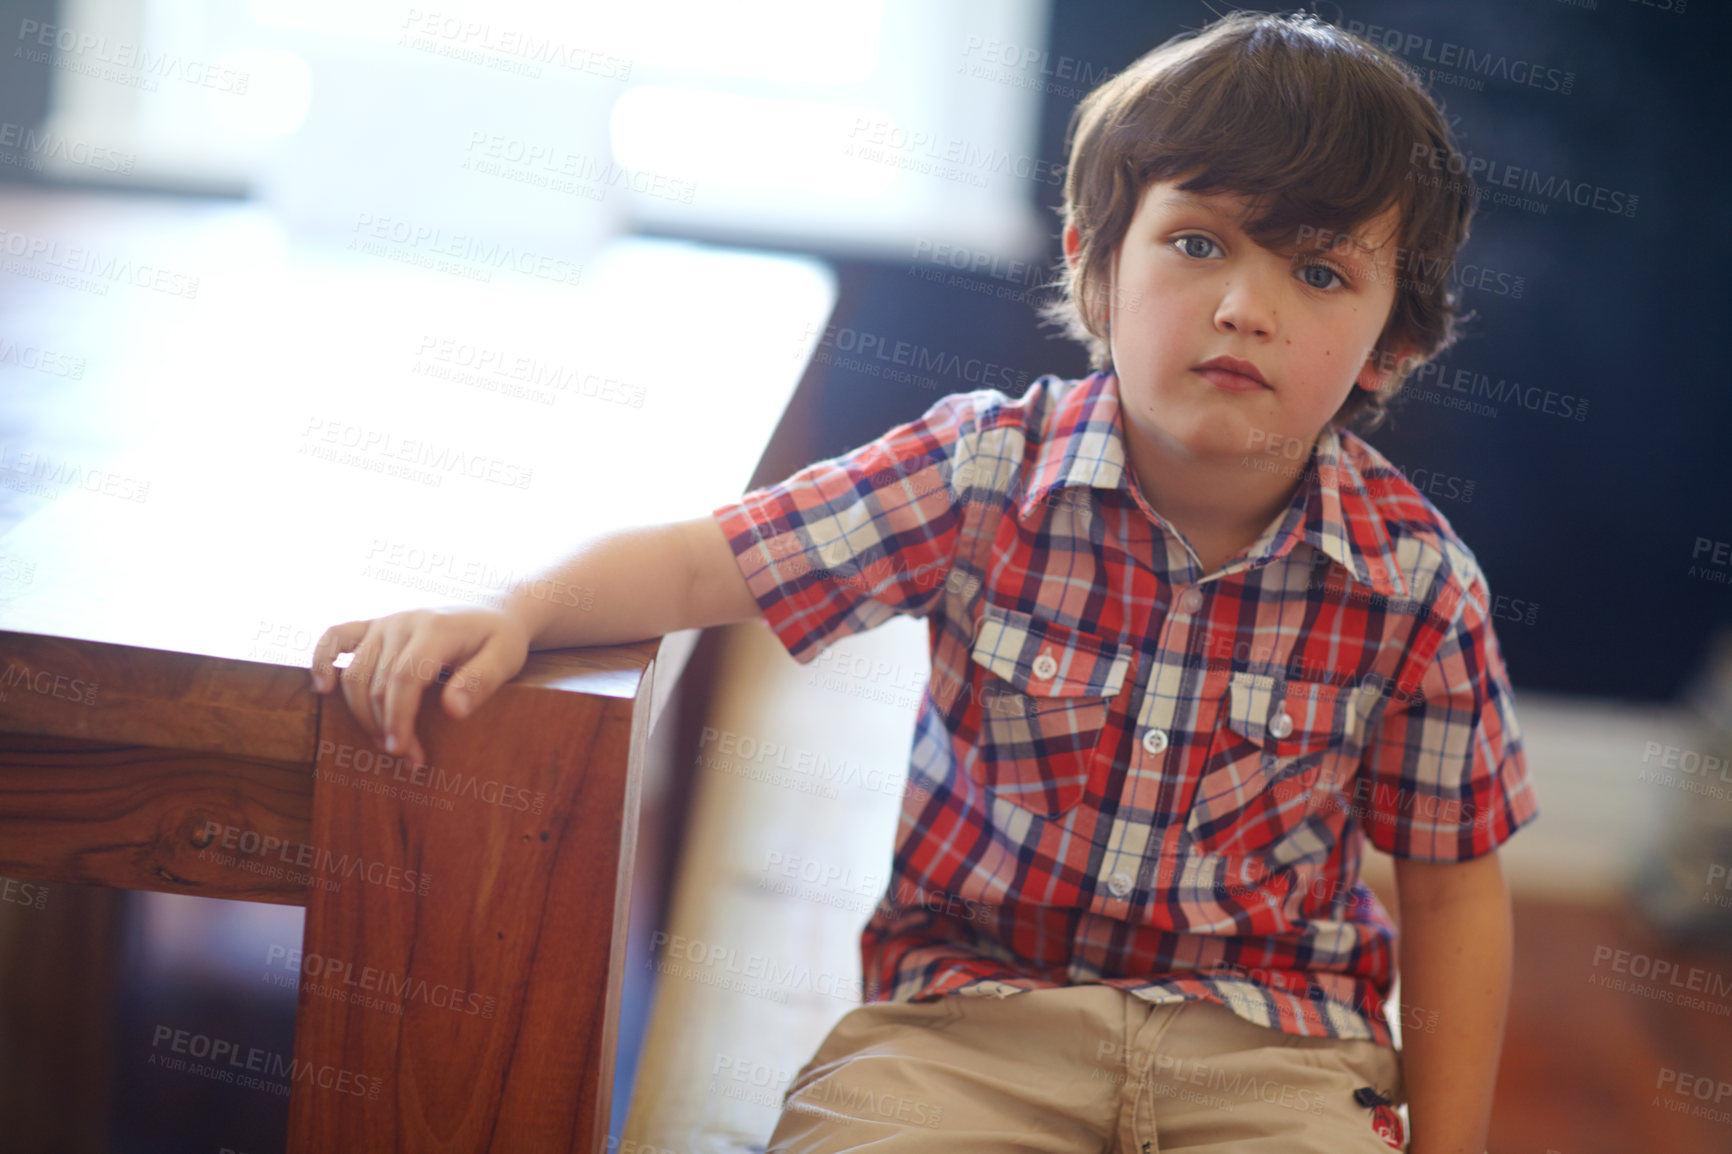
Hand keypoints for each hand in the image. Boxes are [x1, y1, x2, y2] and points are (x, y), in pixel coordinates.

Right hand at [308, 605, 530, 768]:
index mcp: (435, 628)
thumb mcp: (505, 658)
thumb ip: (481, 682)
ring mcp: (384, 622)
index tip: (403, 751)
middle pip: (377, 683)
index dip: (398, 718)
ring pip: (355, 674)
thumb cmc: (500, 640)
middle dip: (387, 726)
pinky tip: (324, 690)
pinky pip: (335, 637)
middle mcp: (403, 622)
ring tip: (388, 743)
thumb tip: (453, 711)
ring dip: (364, 714)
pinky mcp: (373, 626)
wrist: (494, 611)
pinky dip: (322, 661)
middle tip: (410, 759)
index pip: (403, 679)